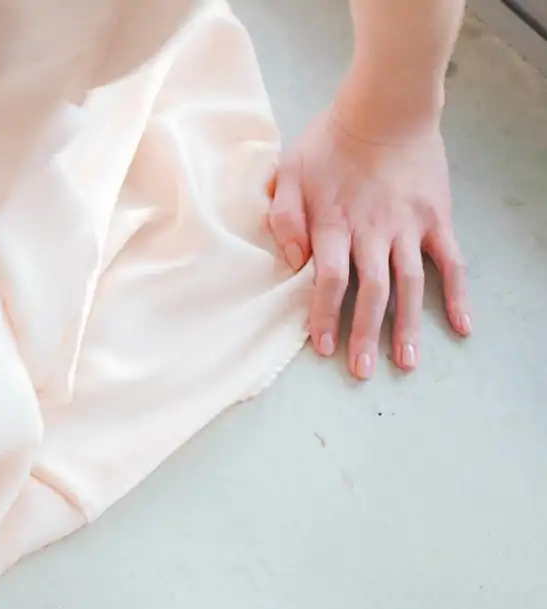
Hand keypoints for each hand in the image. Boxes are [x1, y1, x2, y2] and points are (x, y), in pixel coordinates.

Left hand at [270, 108, 469, 378]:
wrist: (388, 103)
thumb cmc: (332, 139)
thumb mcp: (291, 171)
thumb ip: (283, 217)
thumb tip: (290, 262)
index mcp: (335, 223)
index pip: (330, 279)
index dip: (326, 315)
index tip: (323, 347)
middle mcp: (374, 231)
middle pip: (371, 291)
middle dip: (365, 334)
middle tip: (361, 370)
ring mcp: (408, 226)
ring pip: (409, 284)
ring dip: (406, 325)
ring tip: (405, 362)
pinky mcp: (436, 218)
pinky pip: (450, 261)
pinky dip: (457, 294)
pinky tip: (461, 326)